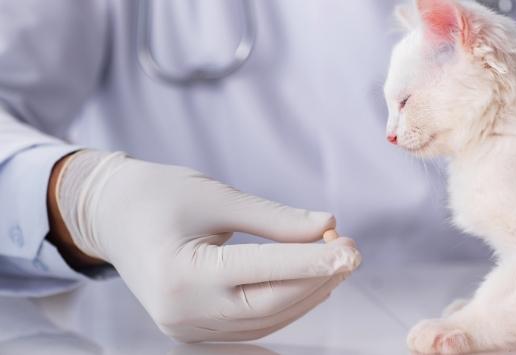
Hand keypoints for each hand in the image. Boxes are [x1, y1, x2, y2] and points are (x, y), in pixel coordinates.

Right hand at [52, 151, 360, 341]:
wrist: (112, 215)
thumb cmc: (160, 195)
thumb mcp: (218, 198)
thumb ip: (274, 219)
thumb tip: (327, 226)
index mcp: (182, 274)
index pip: (263, 272)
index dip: (314, 261)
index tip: (353, 249)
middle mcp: (182, 312)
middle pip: (270, 303)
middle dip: (318, 279)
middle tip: (352, 250)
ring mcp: (186, 328)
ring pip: (266, 319)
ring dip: (308, 294)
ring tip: (337, 262)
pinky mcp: (193, 330)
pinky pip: (252, 325)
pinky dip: (285, 305)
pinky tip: (311, 283)